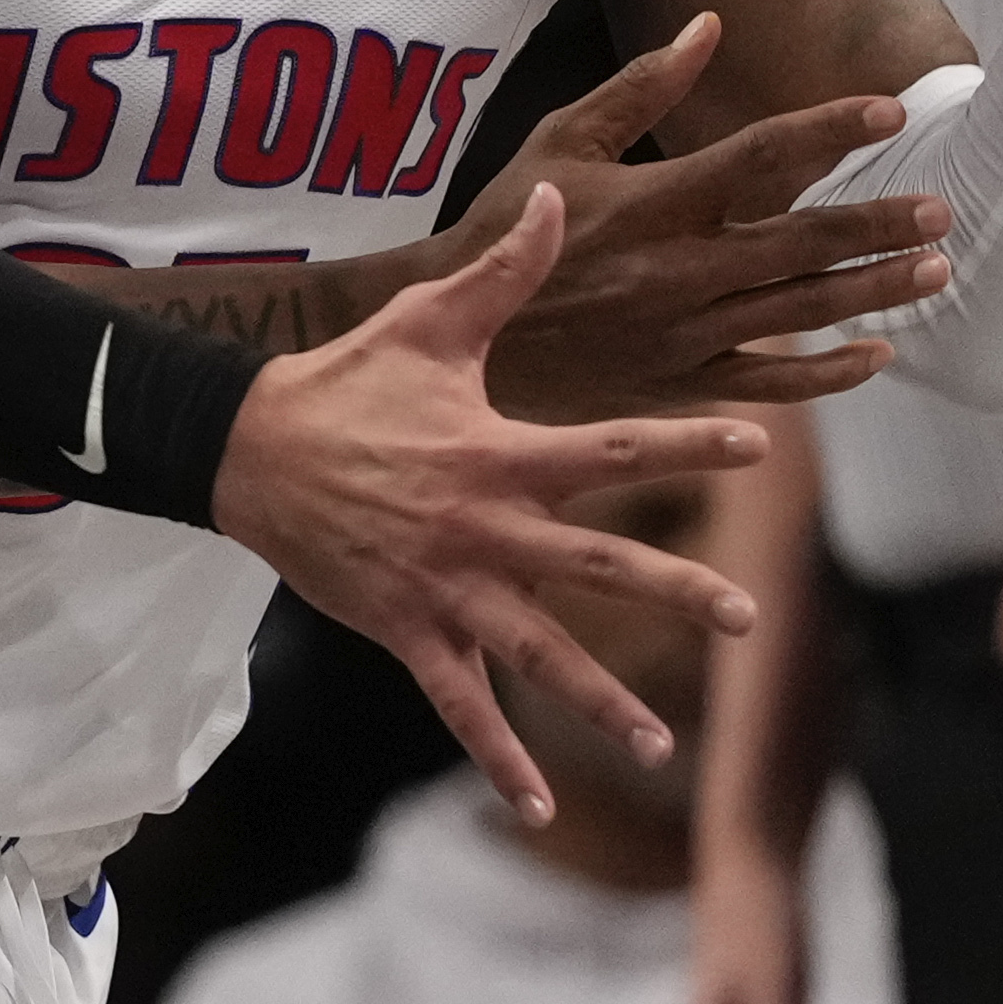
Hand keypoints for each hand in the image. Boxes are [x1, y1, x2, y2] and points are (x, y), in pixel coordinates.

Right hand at [216, 185, 774, 822]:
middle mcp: (485, 529)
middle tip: (747, 617)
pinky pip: (461, 705)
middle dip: (675, 593)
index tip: (755, 444)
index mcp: (499, 453)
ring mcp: (447, 589)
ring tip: (661, 744)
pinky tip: (538, 808)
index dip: (685, 445)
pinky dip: (499, 758)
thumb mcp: (429, 320)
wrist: (247, 449)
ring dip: (602, 701)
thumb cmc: (345, 381)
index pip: (611, 449)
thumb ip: (507, 269)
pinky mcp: (408, 631)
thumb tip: (560, 195)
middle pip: (596, 566)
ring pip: (539, 654)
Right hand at [454, 13, 949, 418]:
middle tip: (941, 209)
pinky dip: (826, 375)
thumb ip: (641, 86)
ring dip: (871, 292)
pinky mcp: (677, 384)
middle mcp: (675, 270)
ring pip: (797, 314)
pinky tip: (877, 356)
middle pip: (798, 242)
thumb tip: (708, 25)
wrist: (463, 337)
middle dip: (876, 225)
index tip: (890, 114)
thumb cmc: (511, 225)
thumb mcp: (560, 139)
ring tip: (934, 271)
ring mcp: (681, 334)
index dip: (831, 131)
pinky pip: (767, 382)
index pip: (759, 155)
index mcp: (651, 201)